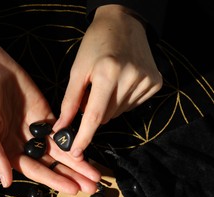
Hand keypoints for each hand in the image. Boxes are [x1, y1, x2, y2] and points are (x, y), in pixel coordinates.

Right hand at [0, 43, 100, 193]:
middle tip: (92, 187)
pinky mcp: (45, 113)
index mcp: (7, 150)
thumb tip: (7, 182)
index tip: (73, 189)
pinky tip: (86, 148)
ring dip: (76, 161)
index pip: (35, 170)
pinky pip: (61, 130)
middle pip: (50, 163)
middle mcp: (23, 142)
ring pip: (59, 149)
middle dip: (71, 175)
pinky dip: (73, 139)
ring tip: (94, 174)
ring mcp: (35, 128)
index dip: (54, 180)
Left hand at [53, 4, 162, 159]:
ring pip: (119, 112)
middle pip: (106, 116)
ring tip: (107, 83)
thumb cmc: (95, 46)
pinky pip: (132, 105)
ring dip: (108, 106)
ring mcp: (147, 80)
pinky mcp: (156, 82)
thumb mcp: (77, 70)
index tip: (75, 153)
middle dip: (94, 113)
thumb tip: (61, 127)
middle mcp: (130, 77)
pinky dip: (122, 100)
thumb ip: (70, 101)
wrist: (123, 24)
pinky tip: (121, 82)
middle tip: (91, 93)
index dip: (84, 136)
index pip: (94, 115)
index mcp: (108, 72)